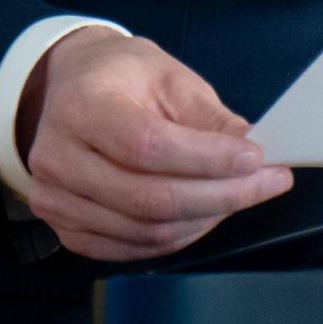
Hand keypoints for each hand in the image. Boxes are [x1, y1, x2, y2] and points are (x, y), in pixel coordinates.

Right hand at [15, 28, 293, 261]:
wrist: (69, 88)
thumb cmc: (122, 77)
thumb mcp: (169, 76)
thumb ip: (209, 117)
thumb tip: (253, 154)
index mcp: (81, 105)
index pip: (147, 145)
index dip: (206, 159)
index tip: (256, 158)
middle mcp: (57, 157)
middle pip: (149, 199)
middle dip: (221, 196)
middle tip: (267, 182)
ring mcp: (55, 200)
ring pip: (146, 230)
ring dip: (206, 219)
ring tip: (241, 195)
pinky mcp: (66, 228)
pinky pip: (133, 247)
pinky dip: (179, 236)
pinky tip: (206, 212)